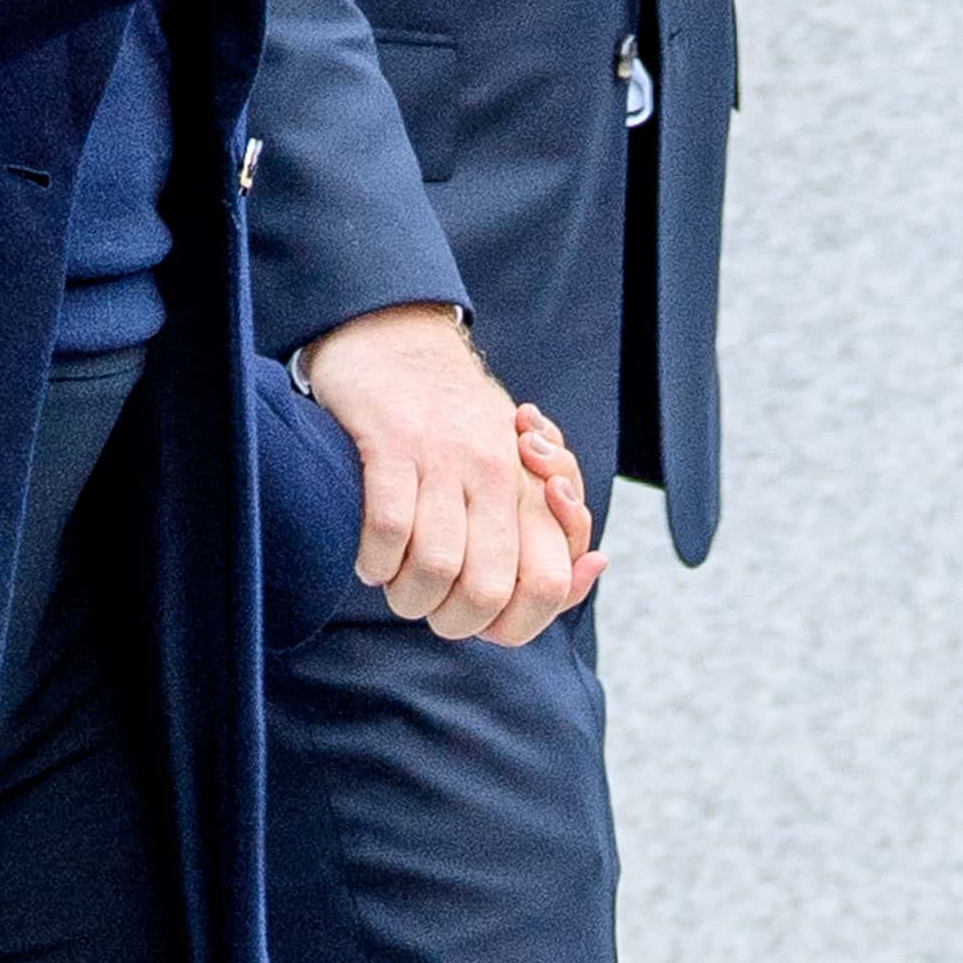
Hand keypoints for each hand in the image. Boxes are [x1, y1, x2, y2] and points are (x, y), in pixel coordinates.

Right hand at [298, 305, 602, 645]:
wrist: (396, 337)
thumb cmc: (456, 419)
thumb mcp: (517, 465)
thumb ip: (552, 528)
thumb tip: (593, 568)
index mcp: (532, 486)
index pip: (551, 584)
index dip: (517, 625)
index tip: (483, 617)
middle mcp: (496, 473)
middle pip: (491, 591)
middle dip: (452, 621)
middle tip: (430, 606)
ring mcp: (445, 457)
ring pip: (437, 569)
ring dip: (407, 597)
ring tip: (394, 583)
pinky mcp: (392, 444)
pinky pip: (389, 529)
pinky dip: (374, 561)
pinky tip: (370, 557)